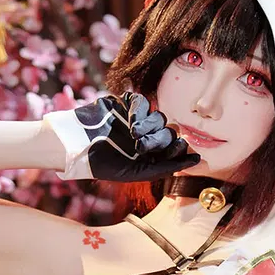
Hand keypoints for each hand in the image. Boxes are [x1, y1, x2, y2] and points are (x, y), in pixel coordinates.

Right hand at [44, 93, 200, 182]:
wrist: (77, 146)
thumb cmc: (105, 164)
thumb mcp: (137, 172)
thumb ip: (165, 167)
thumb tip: (197, 160)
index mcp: (151, 155)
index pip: (176, 147)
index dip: (178, 148)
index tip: (177, 150)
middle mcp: (147, 137)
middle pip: (169, 131)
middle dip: (161, 138)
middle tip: (142, 145)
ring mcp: (137, 120)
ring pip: (159, 116)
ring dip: (149, 124)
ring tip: (133, 133)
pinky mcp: (126, 105)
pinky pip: (142, 102)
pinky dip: (139, 109)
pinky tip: (129, 119)